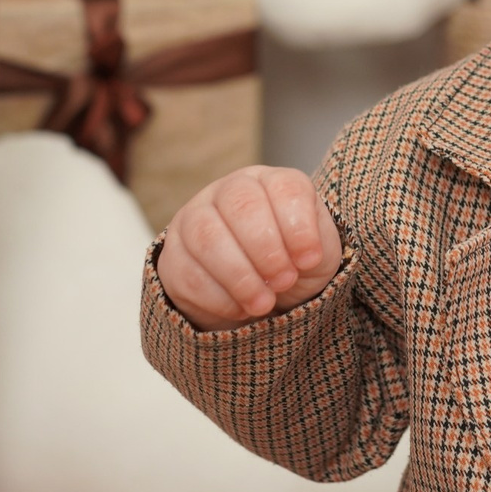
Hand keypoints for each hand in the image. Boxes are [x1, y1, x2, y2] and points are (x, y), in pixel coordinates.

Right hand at [157, 166, 344, 331]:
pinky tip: (240, 309)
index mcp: (270, 182)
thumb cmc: (293, 265)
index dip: (299, 226)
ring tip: (264, 303)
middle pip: (241, 203)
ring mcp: (194, 219)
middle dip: (267, 249)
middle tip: (284, 281)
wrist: (262, 298)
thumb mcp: (317, 254)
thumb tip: (303, 257)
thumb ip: (316, 246)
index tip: (309, 260)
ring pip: (207, 236)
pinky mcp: (173, 256)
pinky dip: (218, 298)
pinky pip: (187, 273)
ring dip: (240, 276)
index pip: (285, 187)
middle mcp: (228, 191)